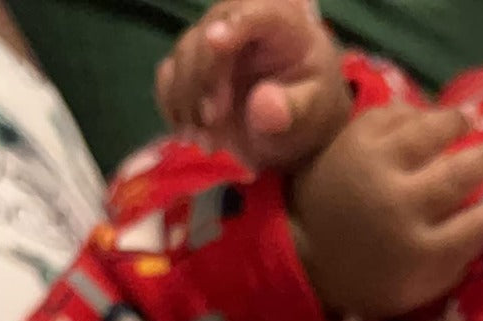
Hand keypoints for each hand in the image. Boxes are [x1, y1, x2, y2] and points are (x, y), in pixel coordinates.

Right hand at [155, 0, 350, 169]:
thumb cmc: (310, 111)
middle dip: (202, 82)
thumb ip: (294, 109)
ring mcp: (212, 43)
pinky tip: (187, 133)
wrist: (297, 126)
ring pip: (183, 57)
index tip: (215, 41)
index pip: (254, 14)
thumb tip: (262, 106)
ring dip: (186, 102)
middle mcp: (240, 22)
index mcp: (281, 23)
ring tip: (206, 144)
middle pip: (206, 37)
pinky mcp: (193, 68)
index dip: (233, 25)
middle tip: (212, 126)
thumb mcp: (313, 113)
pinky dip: (173, 106)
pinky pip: (169, 77)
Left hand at [292, 102, 482, 318]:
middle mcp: (403, 204)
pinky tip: (428, 116)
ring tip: (472, 119)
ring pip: (430, 132)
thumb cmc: (362, 278)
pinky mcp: (353, 139)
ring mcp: (377, 166)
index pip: (479, 225)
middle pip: (461, 173)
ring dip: (457, 123)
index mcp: (419, 250)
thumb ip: (452, 265)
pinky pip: (395, 114)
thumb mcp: (413, 291)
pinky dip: (415, 112)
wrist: (297, 253)